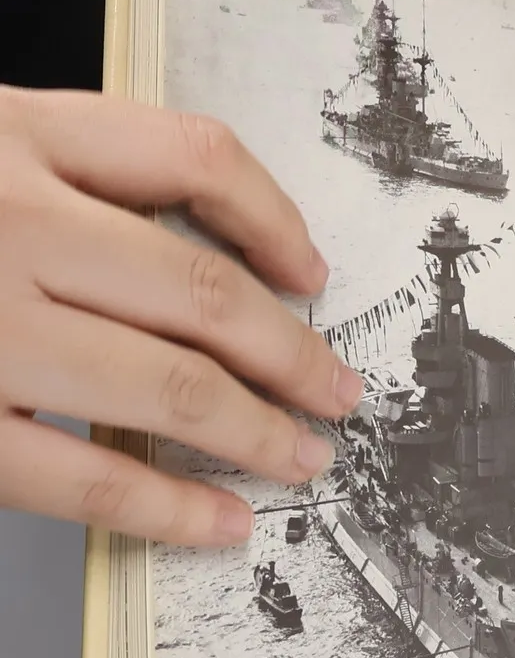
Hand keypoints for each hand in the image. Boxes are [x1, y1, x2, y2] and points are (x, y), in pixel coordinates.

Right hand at [0, 89, 360, 545]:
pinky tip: (218, 521)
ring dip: (258, 432)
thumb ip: (67, 178)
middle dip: (292, 352)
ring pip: (169, 384)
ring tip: (303, 456)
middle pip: (204, 289)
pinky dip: (166, 508)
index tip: (312, 271)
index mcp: (18, 136)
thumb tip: (205, 246)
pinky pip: (82, 474)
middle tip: (338, 390)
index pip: (195, 158)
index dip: (275, 219)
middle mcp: (12, 222)